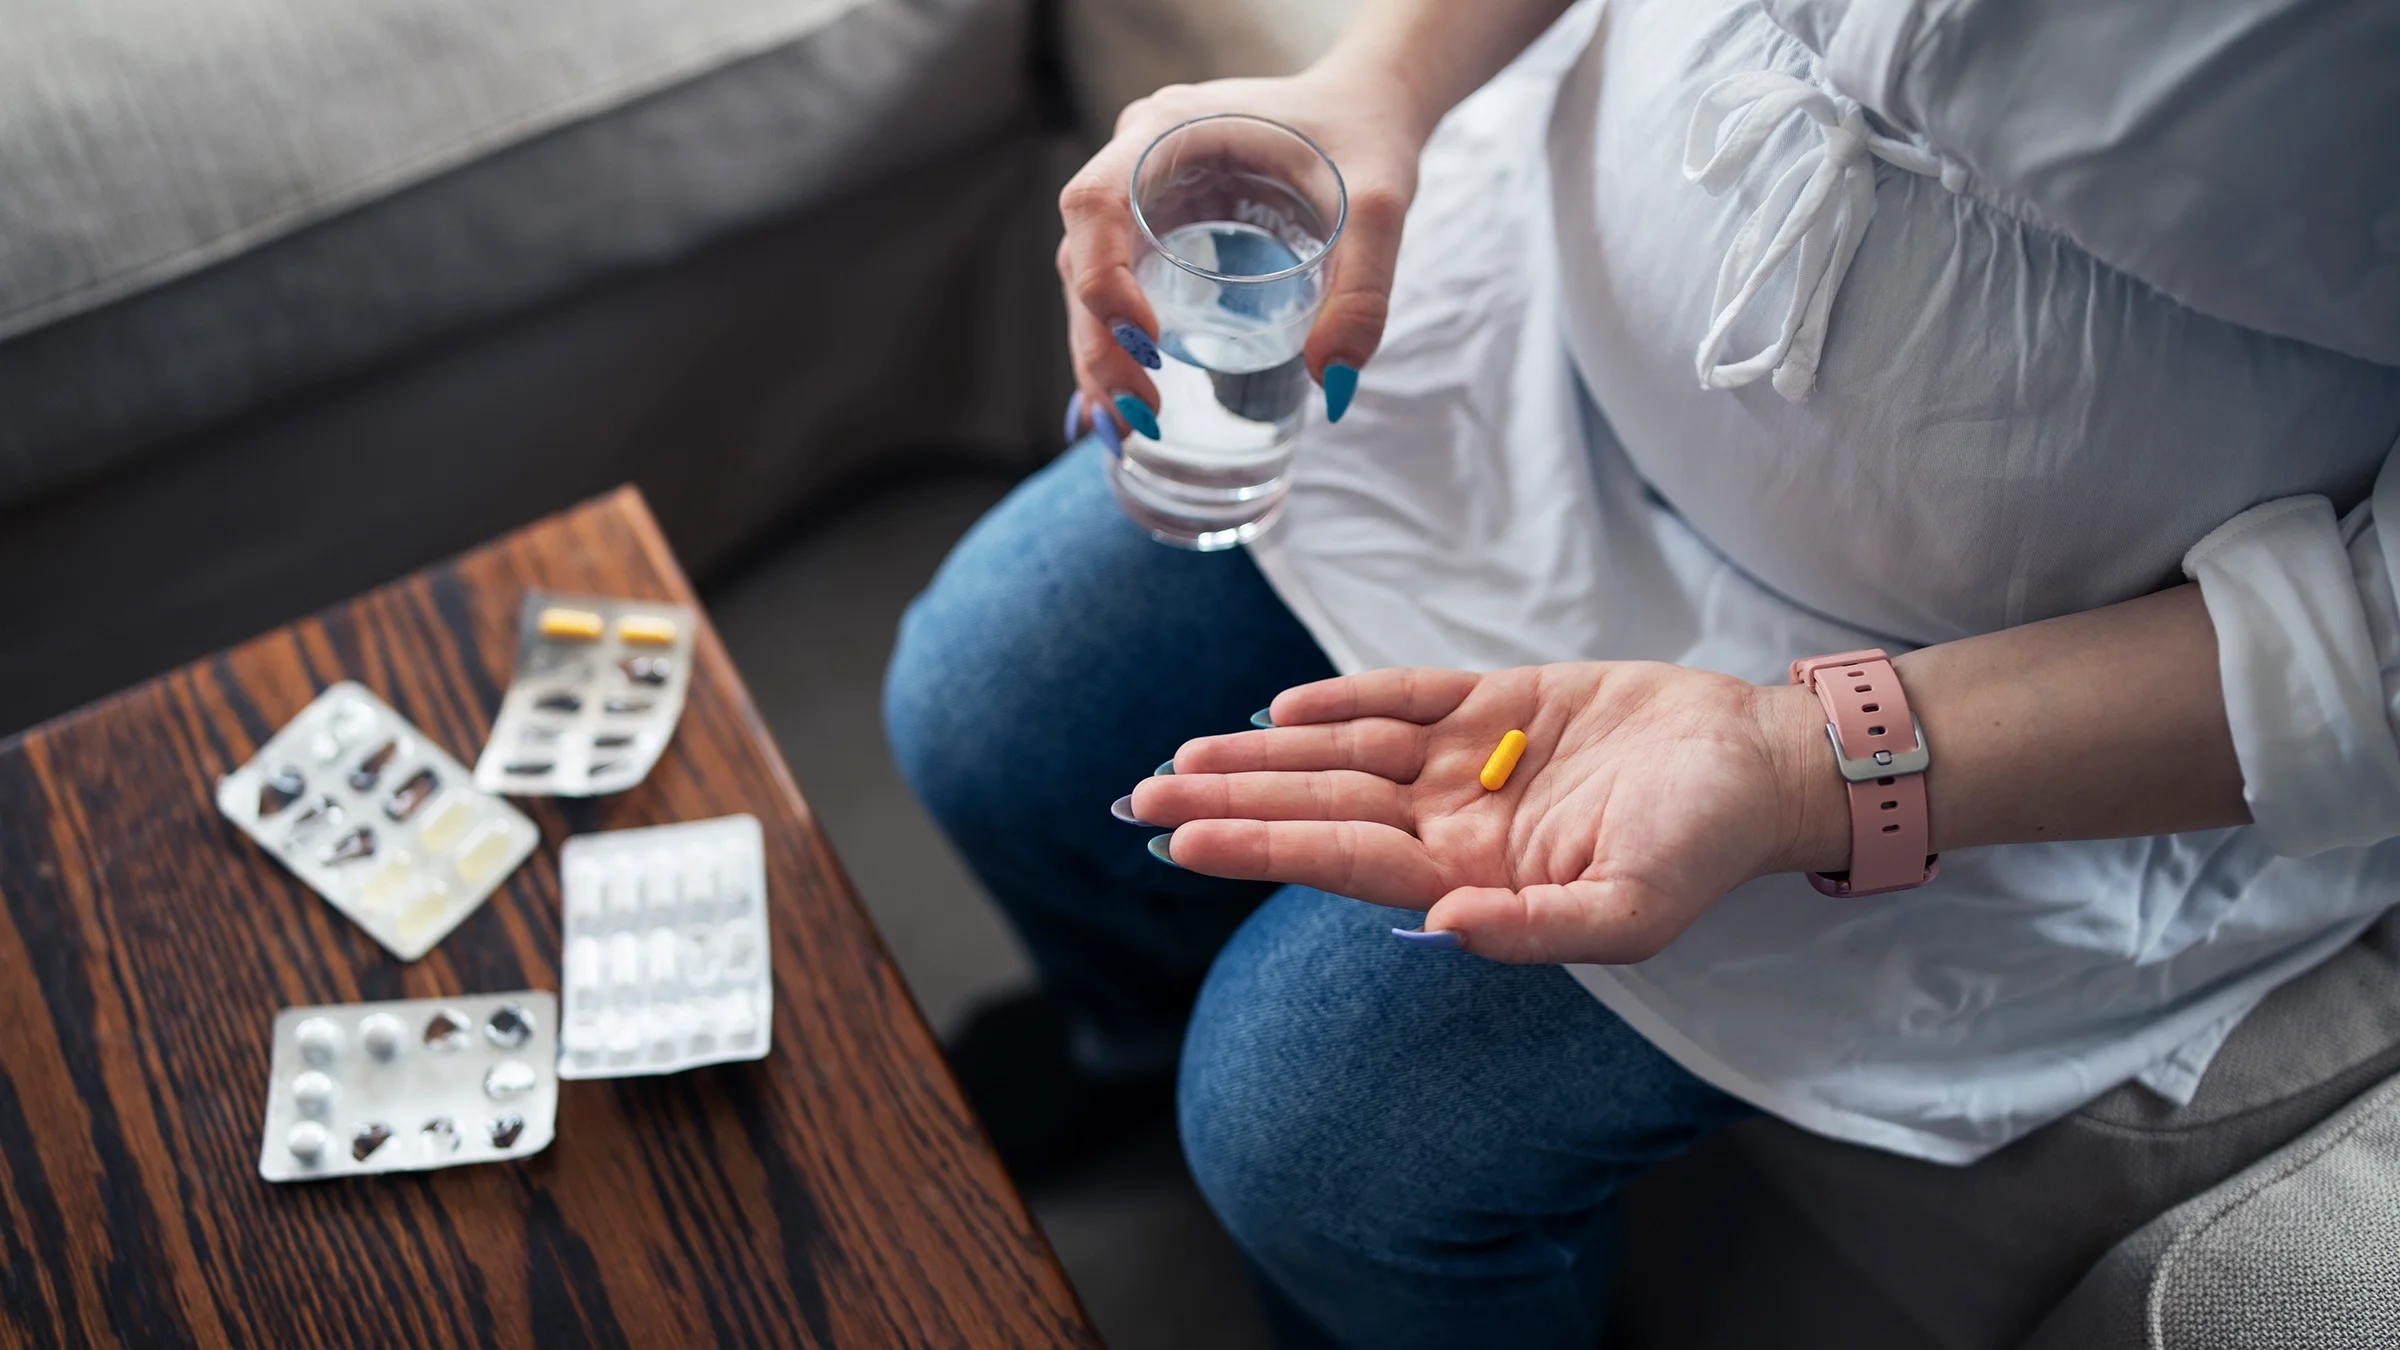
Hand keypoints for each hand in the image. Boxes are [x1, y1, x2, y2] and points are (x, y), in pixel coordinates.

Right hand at [1056, 68, 1430, 437]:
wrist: (1364, 104)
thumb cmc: (1363, 136)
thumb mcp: (1379, 207)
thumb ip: (1363, 290)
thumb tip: (1329, 381)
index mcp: (1170, 131)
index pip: (1096, 202)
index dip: (1104, 276)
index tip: (1148, 342)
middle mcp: (1138, 159)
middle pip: (1083, 255)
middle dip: (1101, 343)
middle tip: (1139, 415)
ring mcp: (1142, 194)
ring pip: (1090, 279)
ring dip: (1100, 354)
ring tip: (1127, 426)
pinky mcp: (1157, 226)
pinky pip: (1117, 285)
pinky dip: (1117, 345)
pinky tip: (1126, 402)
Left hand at [1130, 665, 1845, 964]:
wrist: (1760, 764)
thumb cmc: (1706, 846)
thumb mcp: (1634, 910)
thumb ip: (1538, 930)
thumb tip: (1444, 927)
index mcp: (1475, 873)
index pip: (1344, 858)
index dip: (1261, 846)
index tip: (1179, 838)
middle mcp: (1455, 820)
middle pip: (1321, 805)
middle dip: (1231, 799)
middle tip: (1139, 792)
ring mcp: (1471, 760)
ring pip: (1344, 753)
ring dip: (1263, 753)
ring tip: (1183, 753)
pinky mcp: (1499, 703)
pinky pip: (1404, 699)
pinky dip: (1344, 699)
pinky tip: (1282, 707)